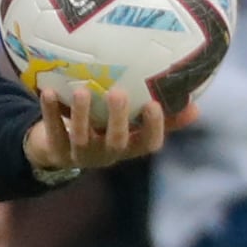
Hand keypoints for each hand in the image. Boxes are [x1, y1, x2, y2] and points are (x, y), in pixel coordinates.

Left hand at [23, 86, 197, 173]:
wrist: (58, 149)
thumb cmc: (102, 129)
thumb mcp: (131, 125)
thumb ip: (161, 117)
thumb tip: (197, 106)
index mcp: (129, 147)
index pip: (148, 144)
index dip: (154, 128)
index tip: (155, 104)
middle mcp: (107, 154)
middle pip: (116, 142)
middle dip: (118, 119)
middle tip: (118, 93)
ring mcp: (80, 155)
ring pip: (82, 137)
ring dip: (82, 115)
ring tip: (83, 91)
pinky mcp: (56, 150)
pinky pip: (52, 131)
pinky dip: (49, 112)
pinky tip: (49, 91)